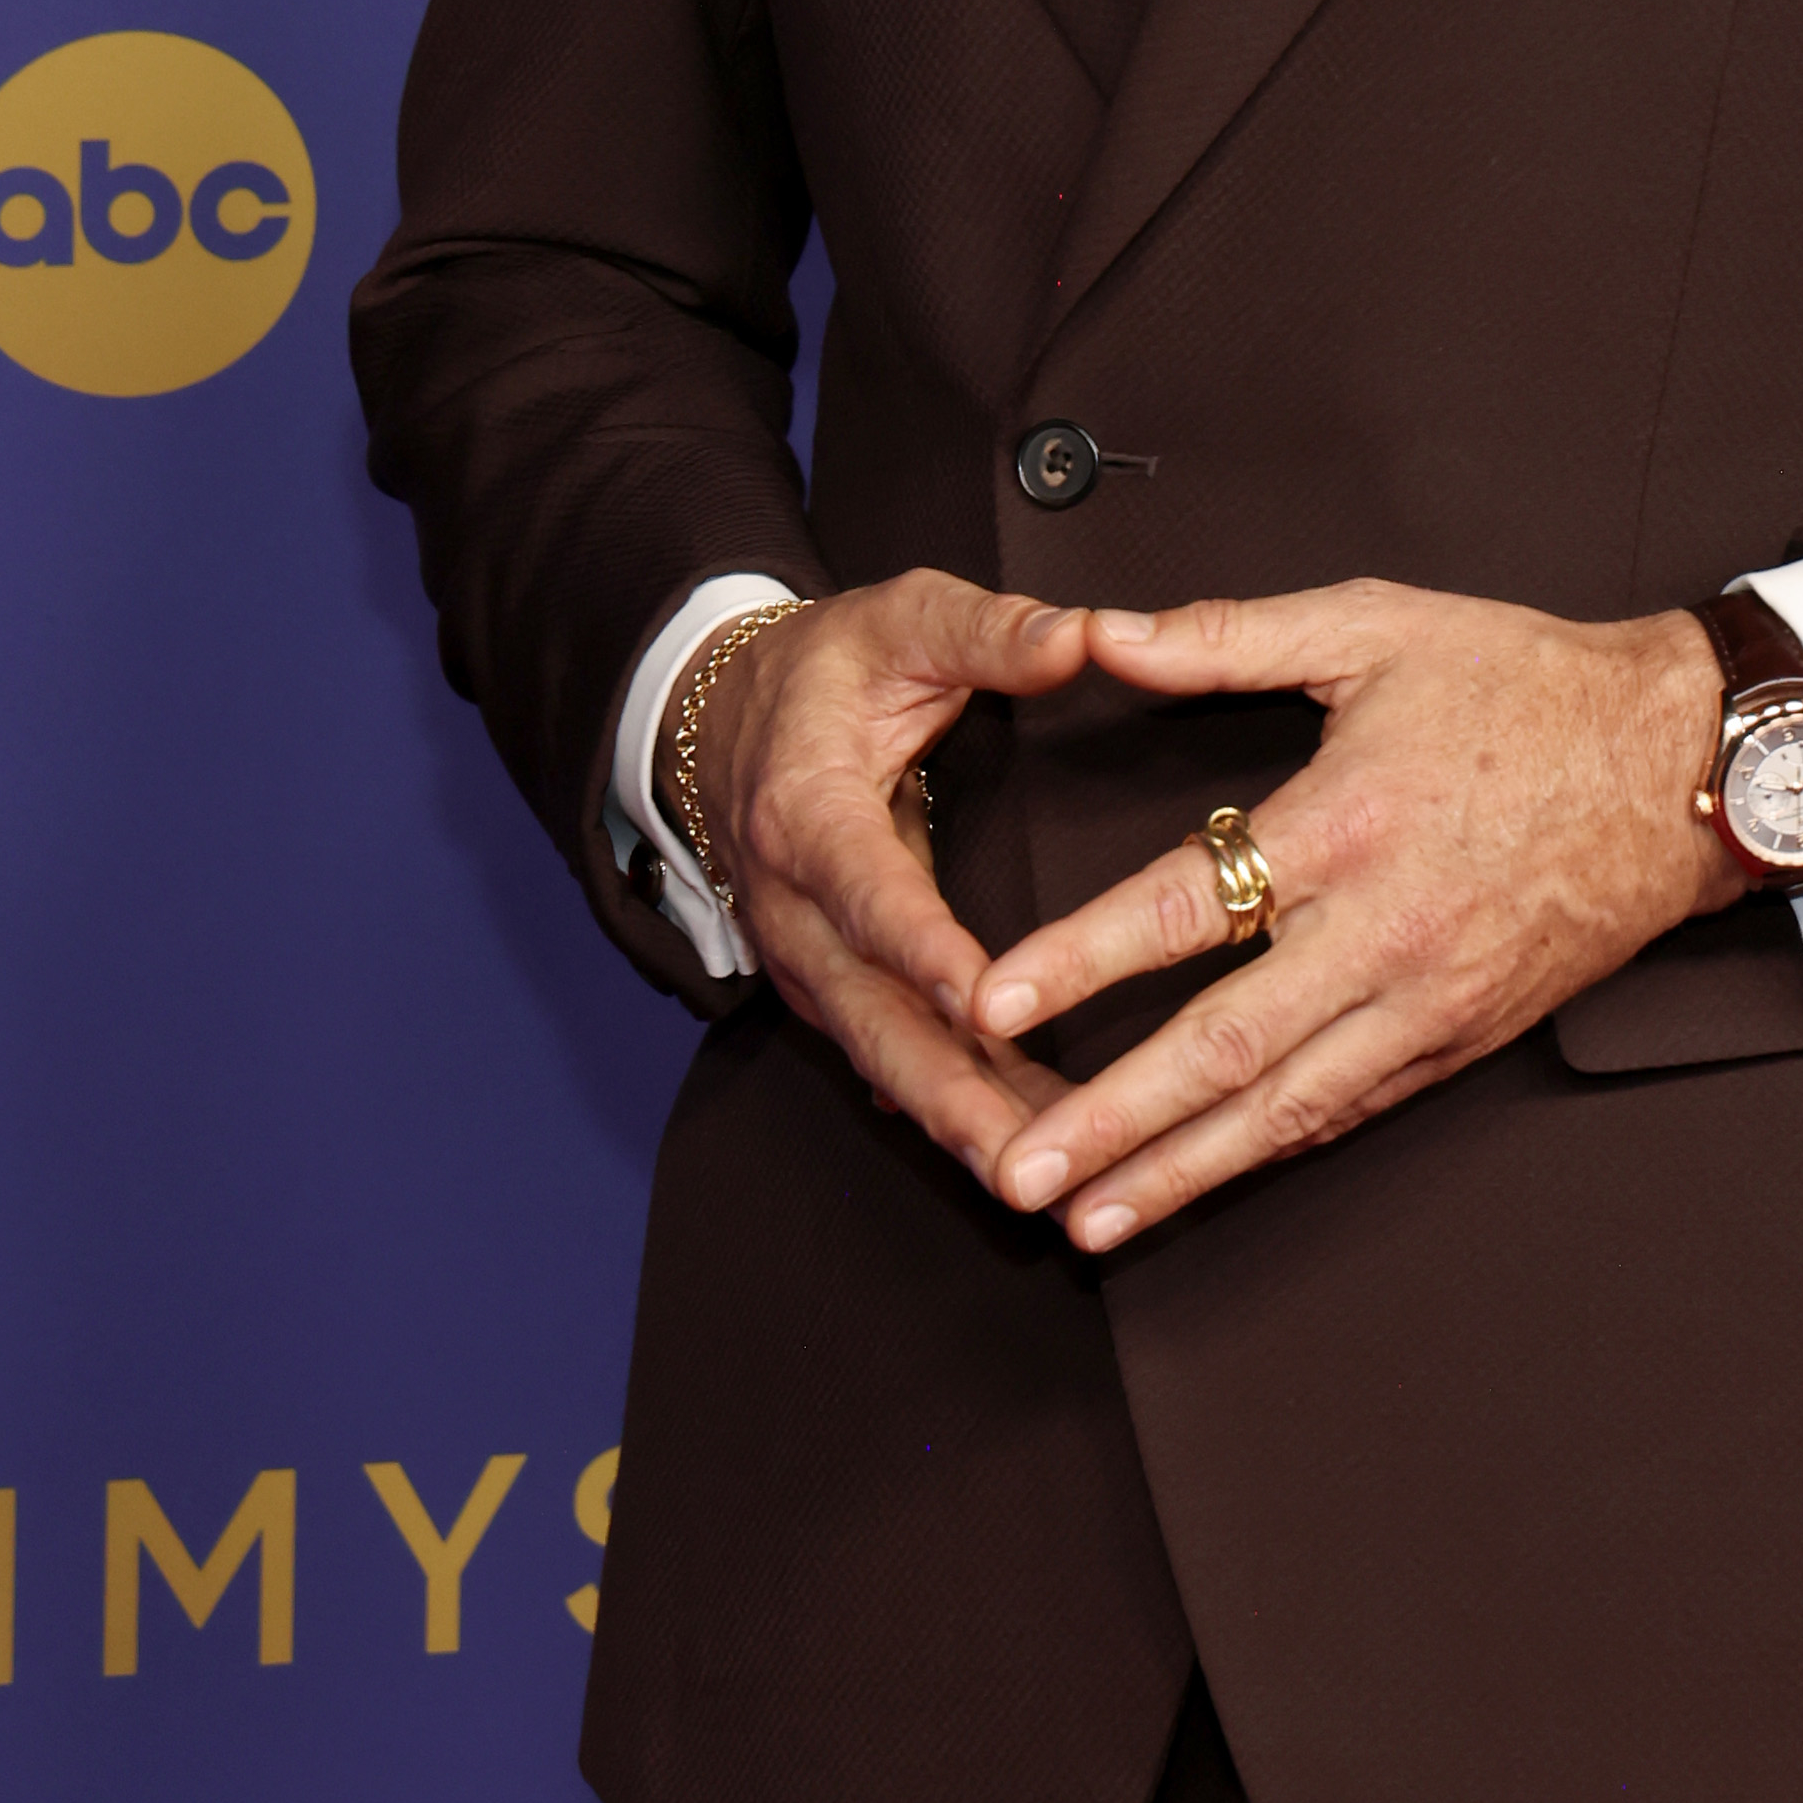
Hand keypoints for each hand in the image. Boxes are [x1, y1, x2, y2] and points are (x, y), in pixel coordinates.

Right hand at [683, 573, 1093, 1195]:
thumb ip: (991, 632)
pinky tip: (1024, 1157)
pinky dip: (951, 1114)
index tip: (981, 998)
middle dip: (948, 1091)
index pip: (867, 889)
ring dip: (958, 1124)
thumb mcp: (901, 620)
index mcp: (807, 814)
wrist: (719, 719)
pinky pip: (892, 1063)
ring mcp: (807, 963)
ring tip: (1042, 1182)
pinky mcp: (831, 991)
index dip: (921, 947)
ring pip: (882, 1059)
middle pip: (871, 1015)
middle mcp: (796, 910)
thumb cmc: (828, 669)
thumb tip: (1082, 636)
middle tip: (1028, 1153)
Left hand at [965, 580, 1740, 1247]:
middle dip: (1111, 1118)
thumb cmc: (1528, 685)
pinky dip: (1267, 1156)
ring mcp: (1426, 1000)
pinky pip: (1348, 1111)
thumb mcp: (1377, 625)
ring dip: (1178, 1170)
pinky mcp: (1461, 1040)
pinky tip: (1201, 1182)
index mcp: (1347, 821)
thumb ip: (1230, 635)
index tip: (995, 1003)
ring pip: (1284, 1108)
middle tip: (1019, 1165)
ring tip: (1087, 1218)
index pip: (1186, 905)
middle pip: (1224, 1046)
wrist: (1680, 764)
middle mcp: (1383, 930)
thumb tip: (1107, 633)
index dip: (1082, 961)